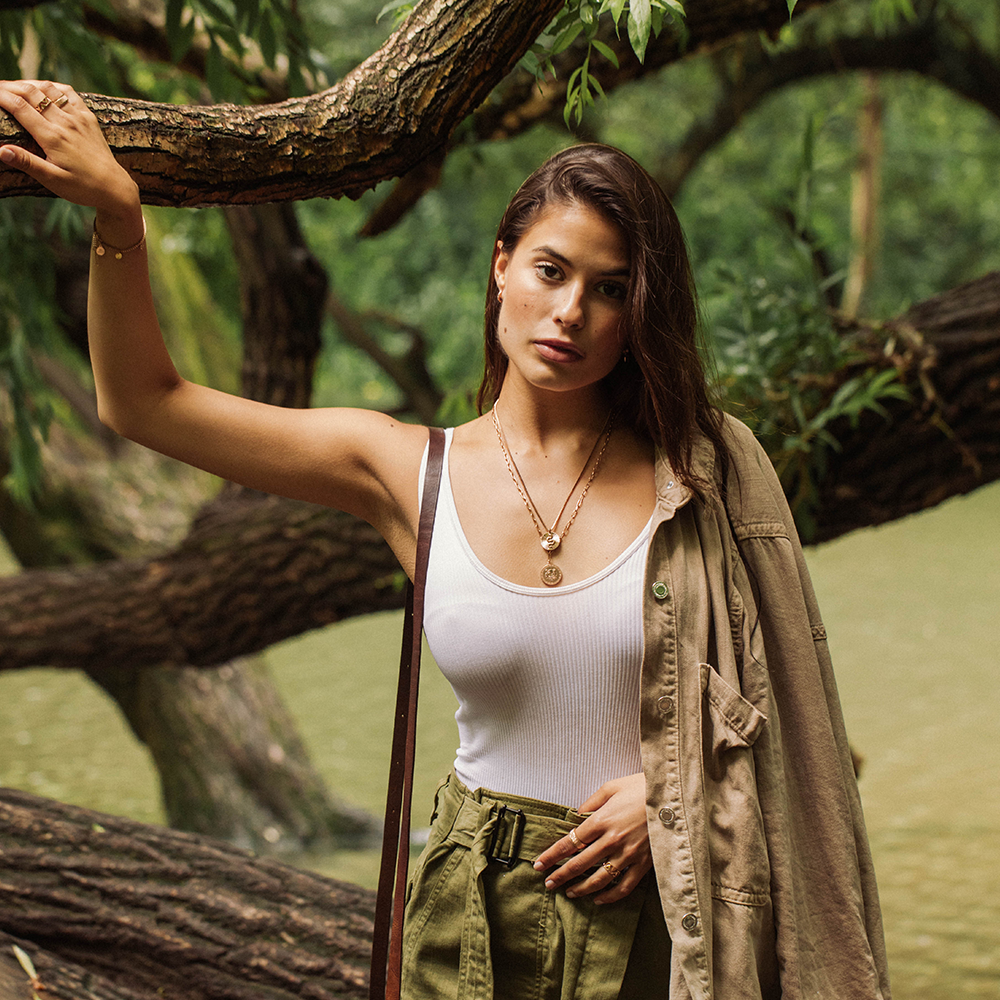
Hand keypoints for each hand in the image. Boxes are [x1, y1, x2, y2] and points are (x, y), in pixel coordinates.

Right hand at [0, 80, 140, 232]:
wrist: (115, 189)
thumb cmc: (83, 188)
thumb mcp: (53, 181)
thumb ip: (28, 163)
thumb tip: (1, 150)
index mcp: (53, 137)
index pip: (20, 107)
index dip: (0, 96)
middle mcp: (66, 123)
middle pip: (31, 93)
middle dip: (9, 86)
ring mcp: (79, 118)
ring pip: (49, 89)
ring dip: (28, 83)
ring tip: (14, 87)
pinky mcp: (89, 118)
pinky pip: (68, 93)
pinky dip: (52, 86)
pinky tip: (43, 88)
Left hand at [533, 772, 651, 903]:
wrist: (673, 797)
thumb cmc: (641, 787)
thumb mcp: (612, 786)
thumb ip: (591, 801)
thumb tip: (577, 815)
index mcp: (601, 820)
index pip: (569, 843)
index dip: (552, 856)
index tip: (539, 865)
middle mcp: (611, 840)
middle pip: (579, 864)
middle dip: (561, 875)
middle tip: (548, 884)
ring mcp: (628, 854)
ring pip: (599, 879)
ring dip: (581, 888)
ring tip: (569, 892)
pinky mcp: (643, 864)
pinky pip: (624, 886)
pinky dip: (609, 896)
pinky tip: (598, 899)